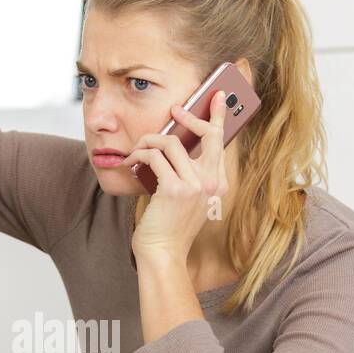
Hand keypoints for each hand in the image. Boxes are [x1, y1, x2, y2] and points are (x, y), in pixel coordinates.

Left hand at [124, 89, 229, 264]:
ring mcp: (195, 185)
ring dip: (149, 141)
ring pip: (171, 143)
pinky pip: (154, 157)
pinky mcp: (174, 189)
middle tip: (175, 110)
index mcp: (218, 185)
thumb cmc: (170, 227)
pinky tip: (131, 161)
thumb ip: (189, 174)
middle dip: (190, 116)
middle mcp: (211, 183)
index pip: (221, 143)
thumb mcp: (187, 199)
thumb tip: (172, 143)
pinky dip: (140, 155)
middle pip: (207, 134)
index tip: (215, 98)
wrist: (163, 253)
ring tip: (137, 149)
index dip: (219, 117)